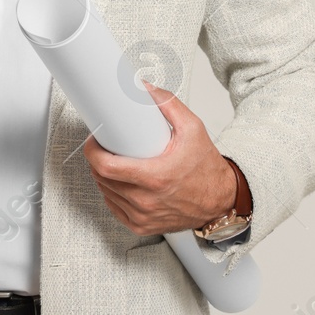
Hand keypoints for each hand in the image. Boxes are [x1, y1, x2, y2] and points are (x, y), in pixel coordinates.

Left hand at [83, 82, 236, 236]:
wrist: (221, 200)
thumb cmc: (207, 168)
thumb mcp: (193, 129)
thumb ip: (168, 104)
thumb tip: (145, 88)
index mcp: (155, 178)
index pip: (106, 167)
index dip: (93, 151)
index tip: (95, 141)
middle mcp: (146, 201)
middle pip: (102, 178)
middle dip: (99, 159)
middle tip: (107, 146)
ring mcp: (142, 216)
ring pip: (105, 192)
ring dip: (104, 176)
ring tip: (116, 162)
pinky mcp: (141, 226)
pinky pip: (114, 208)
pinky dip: (112, 194)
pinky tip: (121, 182)